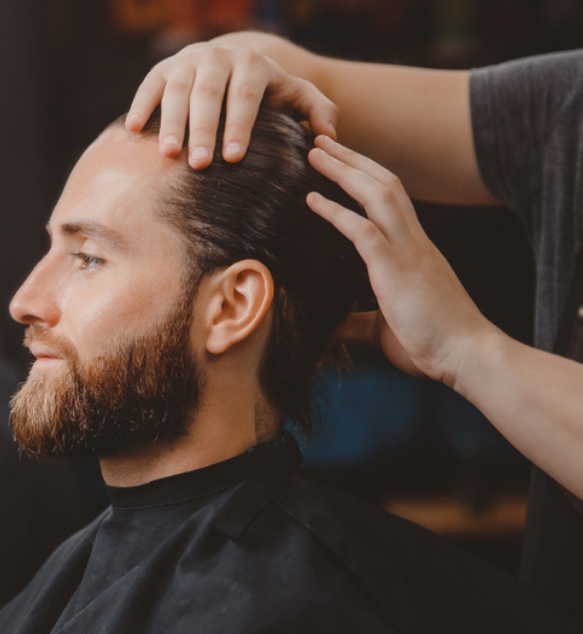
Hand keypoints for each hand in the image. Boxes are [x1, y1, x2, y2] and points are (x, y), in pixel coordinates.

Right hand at [126, 42, 338, 167]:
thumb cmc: (266, 90)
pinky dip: (140, 105)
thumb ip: (318, 112)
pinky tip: (131, 128)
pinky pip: (149, 85)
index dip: (240, 127)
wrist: (231, 60)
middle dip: (203, 130)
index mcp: (252, 63)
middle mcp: (218, 56)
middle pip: (209, 94)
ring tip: (168, 154)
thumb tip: (328, 139)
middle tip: (200, 164)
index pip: (245, 96)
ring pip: (177, 90)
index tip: (235, 158)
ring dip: (170, 123)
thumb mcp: (296, 95)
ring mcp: (187, 61)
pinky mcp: (162, 68)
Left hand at [305, 135, 499, 385]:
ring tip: (315, 152)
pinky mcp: (397, 269)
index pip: (392, 199)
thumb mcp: (384, 328)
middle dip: (352, 158)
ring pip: (377, 194)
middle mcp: (414, 242)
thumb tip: (330, 325)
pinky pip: (363, 230)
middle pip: (384, 183)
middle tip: (320, 138)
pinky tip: (312, 200)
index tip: (340, 161)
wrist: (467, 357)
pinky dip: (336, 212)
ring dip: (344, 170)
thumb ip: (357, 321)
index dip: (365, 175)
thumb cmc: (433, 345)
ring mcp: (408, 252)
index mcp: (415, 250)